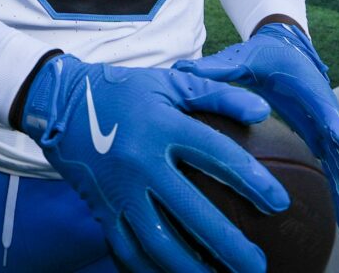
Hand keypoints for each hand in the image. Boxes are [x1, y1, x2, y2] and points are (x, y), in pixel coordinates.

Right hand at [20, 54, 288, 272]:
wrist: (59, 104)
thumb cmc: (124, 91)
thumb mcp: (170, 84)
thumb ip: (218, 96)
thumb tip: (262, 112)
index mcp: (162, 126)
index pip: (217, 156)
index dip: (252, 181)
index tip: (279, 204)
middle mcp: (141, 162)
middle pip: (191, 212)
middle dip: (228, 245)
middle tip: (257, 265)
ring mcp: (119, 192)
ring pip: (158, 242)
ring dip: (191, 268)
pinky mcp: (102, 211)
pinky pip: (127, 250)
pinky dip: (151, 271)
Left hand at [176, 23, 338, 239]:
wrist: (282, 46)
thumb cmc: (260, 54)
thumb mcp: (240, 58)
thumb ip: (216, 68)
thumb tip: (181, 68)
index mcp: (304, 85)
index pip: (320, 105)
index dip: (331, 124)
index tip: (338, 145)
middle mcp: (322, 105)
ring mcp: (324, 122)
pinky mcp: (321, 134)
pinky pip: (335, 164)